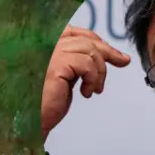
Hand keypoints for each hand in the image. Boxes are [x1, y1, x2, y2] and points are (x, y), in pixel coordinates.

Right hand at [41, 26, 131, 140]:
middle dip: (107, 51)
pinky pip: (86, 64)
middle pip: (84, 39)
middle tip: (122, 61)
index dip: (95, 39)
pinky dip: (92, 79)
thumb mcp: (67, 75)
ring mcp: (49, 54)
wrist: (32, 122)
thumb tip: (108, 53)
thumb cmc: (46, 102)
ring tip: (94, 89)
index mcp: (45, 45)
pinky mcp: (56, 66)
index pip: (75, 32)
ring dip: (99, 71)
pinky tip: (86, 92)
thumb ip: (79, 61)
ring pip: (89, 51)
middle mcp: (44, 45)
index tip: (112, 51)